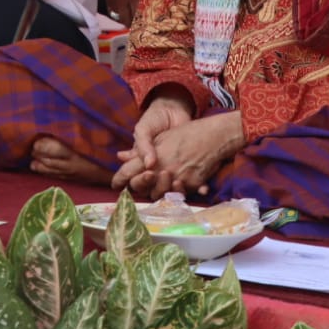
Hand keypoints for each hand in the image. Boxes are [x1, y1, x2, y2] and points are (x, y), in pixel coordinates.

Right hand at [112, 92, 193, 188]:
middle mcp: (154, 172)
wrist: (174, 110)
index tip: (140, 178)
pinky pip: (193, 186)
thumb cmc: (154, 120)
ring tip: (177, 181)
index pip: (134, 180)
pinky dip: (198, 189)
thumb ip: (143, 145)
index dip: (134, 183)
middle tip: (158, 174)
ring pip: (171, 192)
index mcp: (140, 163)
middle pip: (150, 189)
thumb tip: (148, 165)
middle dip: (153, 185)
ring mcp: (172, 172)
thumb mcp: (143, 129)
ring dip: (174, 190)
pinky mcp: (188, 171)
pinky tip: (202, 188)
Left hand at [120, 113, 245, 196]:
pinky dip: (177, 193)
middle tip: (140, 184)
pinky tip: (176, 188)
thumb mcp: (160, 137)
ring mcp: (178, 178)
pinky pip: (181, 194)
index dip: (120, 179)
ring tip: (157, 186)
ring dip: (156, 191)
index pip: (129, 171)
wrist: (213, 135)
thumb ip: (140, 148)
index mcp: (151, 157)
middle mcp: (162, 170)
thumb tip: (120, 156)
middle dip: (138, 187)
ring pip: (160, 194)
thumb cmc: (185, 133)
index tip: (115, 185)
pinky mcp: (192, 184)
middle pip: (142, 187)